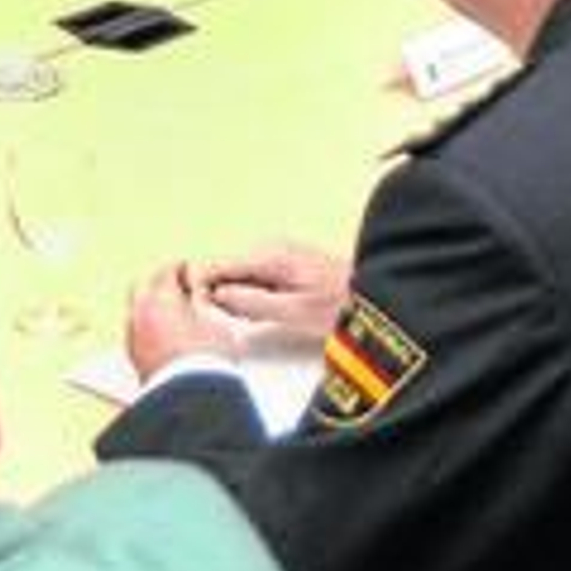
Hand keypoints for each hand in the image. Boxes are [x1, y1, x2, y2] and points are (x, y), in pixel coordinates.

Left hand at [126, 262, 239, 380]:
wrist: (189, 397)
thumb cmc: (204, 358)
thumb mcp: (215, 322)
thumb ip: (203, 304)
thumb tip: (197, 297)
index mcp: (160, 298)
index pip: (166, 271)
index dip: (180, 269)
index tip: (188, 271)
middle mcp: (141, 314)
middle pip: (143, 286)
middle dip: (158, 283)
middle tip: (176, 286)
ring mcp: (134, 338)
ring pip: (136, 309)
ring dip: (151, 305)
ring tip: (171, 312)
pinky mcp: (134, 358)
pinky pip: (137, 331)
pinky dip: (148, 326)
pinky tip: (163, 334)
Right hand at [190, 241, 350, 339]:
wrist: (375, 295)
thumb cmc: (341, 305)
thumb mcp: (294, 313)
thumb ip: (252, 303)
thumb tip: (217, 295)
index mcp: (270, 256)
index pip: (217, 265)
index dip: (200, 287)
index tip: (194, 310)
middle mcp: (272, 249)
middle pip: (227, 271)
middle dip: (221, 296)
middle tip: (230, 322)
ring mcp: (280, 255)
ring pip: (241, 277)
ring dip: (238, 299)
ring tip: (250, 320)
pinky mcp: (287, 266)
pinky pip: (256, 280)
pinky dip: (254, 297)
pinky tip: (264, 314)